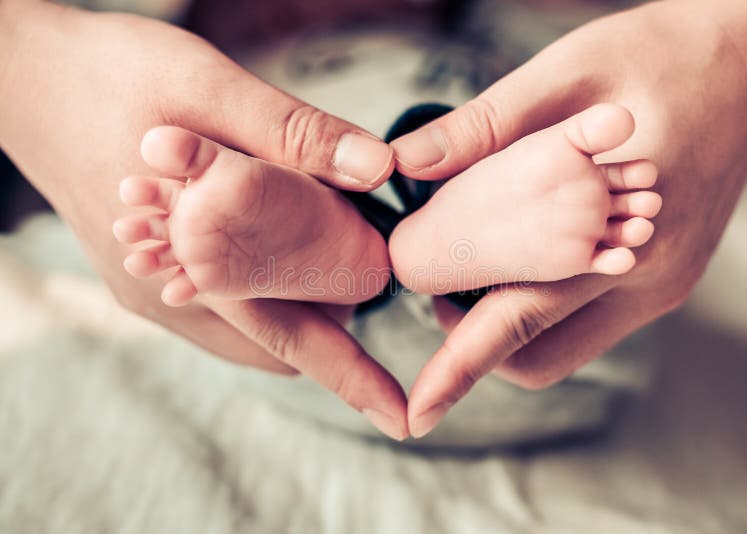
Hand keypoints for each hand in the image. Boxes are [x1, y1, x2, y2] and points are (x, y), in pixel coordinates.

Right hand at [0, 2, 407, 438]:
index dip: (354, 380)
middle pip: (274, 338)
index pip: (293, 342)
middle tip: (370, 276)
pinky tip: (272, 249)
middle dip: (331, 324)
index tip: (403, 417)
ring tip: (331, 261)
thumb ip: (294, 136)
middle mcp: (166, 296)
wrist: (19, 76)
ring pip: (245, 322)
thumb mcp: (210, 87)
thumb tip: (378, 174)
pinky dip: (257, 287)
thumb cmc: (109, 74)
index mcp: (193, 266)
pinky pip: (214, 302)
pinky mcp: (136, 270)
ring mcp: (148, 286)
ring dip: (293, 303)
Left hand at [389, 0, 746, 436]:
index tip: (418, 412)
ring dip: (515, 327)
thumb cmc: (665, 52)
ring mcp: (666, 282)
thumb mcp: (569, 74)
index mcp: (624, 237)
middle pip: (543, 356)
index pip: (522, 322)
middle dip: (478, 346)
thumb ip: (486, 126)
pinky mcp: (672, 273)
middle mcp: (650, 278)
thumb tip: (408, 165)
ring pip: (570, 344)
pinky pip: (597, 317)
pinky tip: (529, 259)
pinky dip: (550, 305)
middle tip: (442, 291)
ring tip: (480, 271)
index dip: (461, 370)